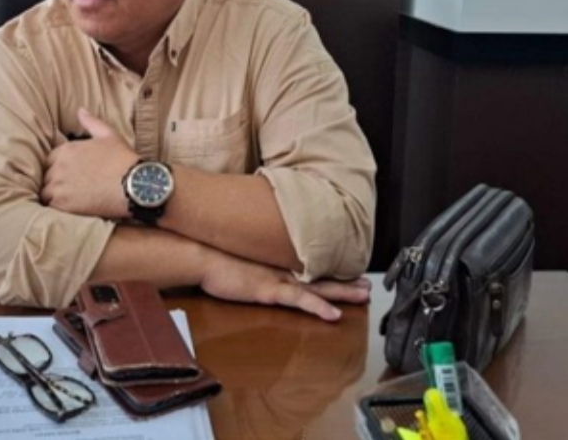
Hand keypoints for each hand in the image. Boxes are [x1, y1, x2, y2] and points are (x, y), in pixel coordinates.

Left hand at [42, 108, 139, 218]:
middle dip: (54, 182)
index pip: (49, 160)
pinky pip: (50, 207)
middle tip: (69, 191)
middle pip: (46, 176)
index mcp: (67, 149)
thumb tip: (80, 110)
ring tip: (68, 202)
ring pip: (45, 192)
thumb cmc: (124, 160)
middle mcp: (59, 166)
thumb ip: (92, 122)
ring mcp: (59, 185)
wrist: (134, 185)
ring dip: (54, 197)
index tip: (68, 176)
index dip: (58, 168)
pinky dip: (56, 209)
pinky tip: (68, 211)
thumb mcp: (110, 135)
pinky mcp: (63, 203)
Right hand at [200, 250, 370, 320]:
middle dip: (344, 280)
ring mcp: (277, 279)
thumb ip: (249, 255)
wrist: (200, 253)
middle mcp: (281, 267)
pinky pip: (299, 300)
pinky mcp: (268, 290)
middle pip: (319, 275)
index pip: (308, 265)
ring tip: (364, 295)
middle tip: (367, 285)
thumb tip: (252, 255)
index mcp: (274, 260)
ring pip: (317, 287)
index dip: (329, 269)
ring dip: (342, 291)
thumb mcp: (235, 252)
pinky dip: (318, 307)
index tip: (347, 270)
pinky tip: (334, 315)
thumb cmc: (212, 253)